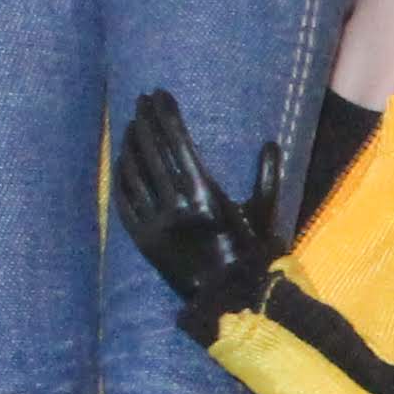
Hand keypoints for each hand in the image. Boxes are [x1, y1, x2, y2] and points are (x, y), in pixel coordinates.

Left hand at [114, 88, 282, 336]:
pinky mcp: (143, 240)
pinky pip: (125, 200)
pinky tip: (121, 159)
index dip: (167, 116)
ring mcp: (156, 225)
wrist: (229, 298)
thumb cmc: (251, 254)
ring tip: (130, 124)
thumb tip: (271, 145)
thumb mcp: (264, 216)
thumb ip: (267, 179)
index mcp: (207, 197)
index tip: (160, 95)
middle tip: (141, 99)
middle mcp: (177, 207)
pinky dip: (121, 176)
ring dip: (130, 144)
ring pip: (135, 173)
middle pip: (152, 151)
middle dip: (145, 121)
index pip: (178, 143)